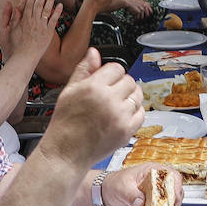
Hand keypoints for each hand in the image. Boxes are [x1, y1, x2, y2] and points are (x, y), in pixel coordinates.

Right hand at [0, 0, 59, 64]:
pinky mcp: (48, 33)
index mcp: (22, 20)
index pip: (27, 3)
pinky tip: (60, 5)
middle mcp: (32, 21)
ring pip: (46, 9)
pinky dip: (57, 12)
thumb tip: (10, 3)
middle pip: (37, 3)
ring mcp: (41, 27)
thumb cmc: (12, 48)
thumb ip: (7, 16)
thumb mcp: (5, 31)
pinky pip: (53, 20)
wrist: (23, 60)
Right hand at [35, 51, 141, 166]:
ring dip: (129, 97)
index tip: (106, 79)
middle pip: (129, 81)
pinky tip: (122, 115)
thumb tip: (94, 53)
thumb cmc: (65, 124)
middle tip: (110, 94)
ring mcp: (120, 117)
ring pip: (137, 96)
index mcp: (93, 87)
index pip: (116, 68)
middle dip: (121, 84)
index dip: (111, 73)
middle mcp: (109, 101)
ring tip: (115, 105)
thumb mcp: (68, 91)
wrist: (66, 153)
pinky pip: (141, 113)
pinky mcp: (127, 131)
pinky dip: (134, 112)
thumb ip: (84, 70)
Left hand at [101, 164, 182, 205]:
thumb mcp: (122, 187)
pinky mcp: (154, 205)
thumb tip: (140, 203)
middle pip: (175, 191)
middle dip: (174, 203)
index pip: (171, 176)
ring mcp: (157, 194)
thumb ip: (131, 195)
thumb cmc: (115, 183)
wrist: (107, 194)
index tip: (173, 197)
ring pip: (171, 203)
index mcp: (153, 171)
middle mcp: (158, 182)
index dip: (175, 186)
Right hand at [117, 0, 154, 18]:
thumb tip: (145, 10)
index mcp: (146, 3)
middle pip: (148, 15)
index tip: (148, 16)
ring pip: (143, 17)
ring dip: (140, 18)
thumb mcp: (139, 2)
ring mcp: (142, 9)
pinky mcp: (138, 12)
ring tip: (137, 18)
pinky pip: (139, 17)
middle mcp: (145, 6)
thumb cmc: (132, 1)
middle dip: (145, 17)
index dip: (149, 14)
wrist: (127, 1)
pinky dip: (137, 18)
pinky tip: (135, 17)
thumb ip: (143, 5)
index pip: (151, 11)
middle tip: (142, 18)